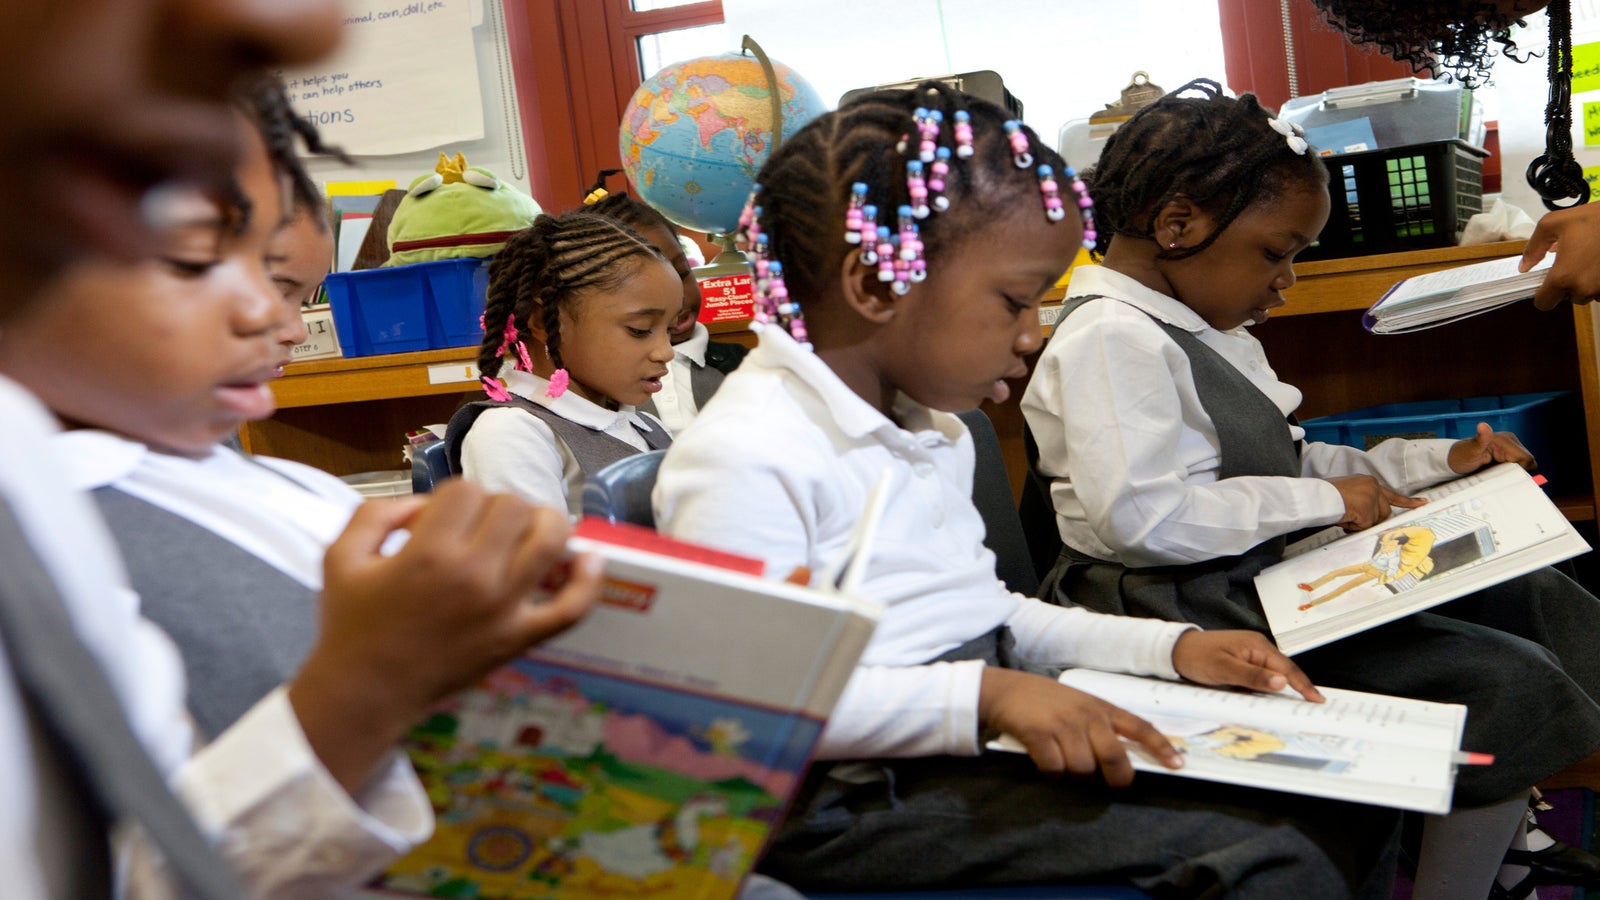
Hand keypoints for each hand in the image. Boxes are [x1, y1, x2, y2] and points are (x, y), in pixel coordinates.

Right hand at [289, 480, 601, 790]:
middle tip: (478, 528)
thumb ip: (377, 513)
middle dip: (496, 507)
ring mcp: (503, 609)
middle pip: (513, 507)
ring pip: (551, 540)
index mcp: (428, 553)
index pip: (466, 490)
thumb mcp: (341, 555)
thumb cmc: (352, 624)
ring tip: (528, 531)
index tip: (442, 519)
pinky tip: (590, 559)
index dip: (454, 497)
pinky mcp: (520, 639)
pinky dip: (588, 582)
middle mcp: (473, 576)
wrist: (365, 693)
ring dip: (545, 524)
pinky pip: (571, 609)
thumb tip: (424, 503)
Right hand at [978, 666, 1180, 786]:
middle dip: (1117, 777)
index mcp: (1102, 707)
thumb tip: (1121, 759)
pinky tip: (1043, 759)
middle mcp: (1087, 716)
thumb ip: (1100, 725)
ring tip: (1063, 761)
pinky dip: (1050, 771)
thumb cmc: (1045, 700)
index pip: (1140, 727)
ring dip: (1074, 773)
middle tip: (1110, 784)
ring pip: (1084, 768)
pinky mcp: (1041, 733)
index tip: (1177, 765)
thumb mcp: (1080, 704)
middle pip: (1115, 757)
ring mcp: (1064, 724)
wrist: (1006, 689)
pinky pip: (1055, 768)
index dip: (1161, 748)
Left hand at [1170, 629, 1322, 701]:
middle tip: (1315, 707)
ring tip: (1301, 707)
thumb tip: (1281, 683)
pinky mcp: (1244, 665)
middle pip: (1284, 673)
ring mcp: (1252, 657)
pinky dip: (1269, 690)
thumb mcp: (1224, 669)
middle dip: (1299, 689)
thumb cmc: (1197, 656)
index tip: (1317, 700)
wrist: (1175, 650)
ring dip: (1285, 691)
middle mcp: (1258, 649)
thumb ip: (1252, 676)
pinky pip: (1262, 679)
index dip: (1303, 685)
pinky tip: (1275, 701)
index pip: (1287, 669)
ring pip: (1274, 677)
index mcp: (1257, 646)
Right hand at [1327, 474, 1423, 530]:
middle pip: (1384, 512)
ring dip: (1360, 523)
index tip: (1422, 503)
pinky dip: (1352, 526)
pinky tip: (1343, 518)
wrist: (1318, 496)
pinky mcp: (1367, 512)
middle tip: (1354, 519)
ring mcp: (1372, 500)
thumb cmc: (1325, 494)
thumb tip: (1365, 515)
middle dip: (1371, 519)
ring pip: (1375, 520)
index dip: (1408, 501)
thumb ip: (1361, 499)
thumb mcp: (1348, 491)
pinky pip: (1363, 527)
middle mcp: (1373, 488)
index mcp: (1369, 482)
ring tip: (1344, 515)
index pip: (1392, 495)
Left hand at [1447, 421, 1535, 473]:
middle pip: (1527, 462)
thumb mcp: (1470, 450)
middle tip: (1498, 473)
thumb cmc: (1461, 456)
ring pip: (1523, 465)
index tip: (1505, 474)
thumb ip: (1480, 439)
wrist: (1453, 459)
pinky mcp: (1507, 455)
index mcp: (1506, 440)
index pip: (1527, 458)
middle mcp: (1510, 442)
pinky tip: (1497, 472)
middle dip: (1516, 471)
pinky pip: (1517, 466)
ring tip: (1496, 472)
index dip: (1521, 469)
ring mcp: (1509, 449)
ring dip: (1513, 472)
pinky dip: (1510, 472)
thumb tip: (1483, 426)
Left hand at [1521, 203, 1599, 309]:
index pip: (1543, 303)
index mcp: (1564, 276)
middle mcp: (1584, 288)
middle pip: (1567, 298)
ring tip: (1590, 261)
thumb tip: (1525, 267)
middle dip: (1567, 285)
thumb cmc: (1593, 218)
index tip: (1547, 283)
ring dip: (1585, 284)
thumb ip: (1533, 247)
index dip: (1542, 295)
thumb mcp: (1553, 223)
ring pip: (1587, 296)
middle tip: (1574, 263)